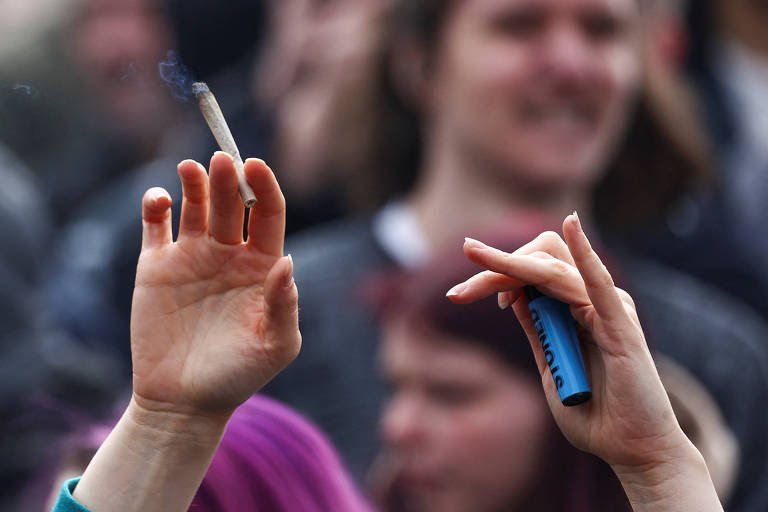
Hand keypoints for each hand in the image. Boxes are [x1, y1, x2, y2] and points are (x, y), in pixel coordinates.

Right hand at [130, 152, 300, 419]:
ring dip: (195, 182)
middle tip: (222, 161)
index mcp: (261, 265)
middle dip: (228, 178)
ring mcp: (192, 257)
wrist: (184, 402)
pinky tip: (161, 199)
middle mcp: (229, 254)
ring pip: (194, 204)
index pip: (267, 213)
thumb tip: (287, 263)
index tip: (255, 165)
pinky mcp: (156, 266)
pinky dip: (155, 205)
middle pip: (231, 202)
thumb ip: (284, 304)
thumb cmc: (238, 376)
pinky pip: (155, 224)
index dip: (264, 186)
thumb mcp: (274, 346)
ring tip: (192, 168)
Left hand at [446, 214, 708, 483]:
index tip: (462, 294)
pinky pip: (598, 284)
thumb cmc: (594, 416)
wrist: (632, 450)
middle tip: (458, 292)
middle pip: (539, 262)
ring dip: (510, 268)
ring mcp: (607, 310)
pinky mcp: (620, 326)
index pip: (532, 271)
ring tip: (477, 273)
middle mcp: (592, 302)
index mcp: (575, 310)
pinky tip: (572, 227)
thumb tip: (513, 295)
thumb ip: (537, 330)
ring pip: (553, 270)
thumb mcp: (549, 367)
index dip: (496, 274)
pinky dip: (585, 254)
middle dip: (495, 268)